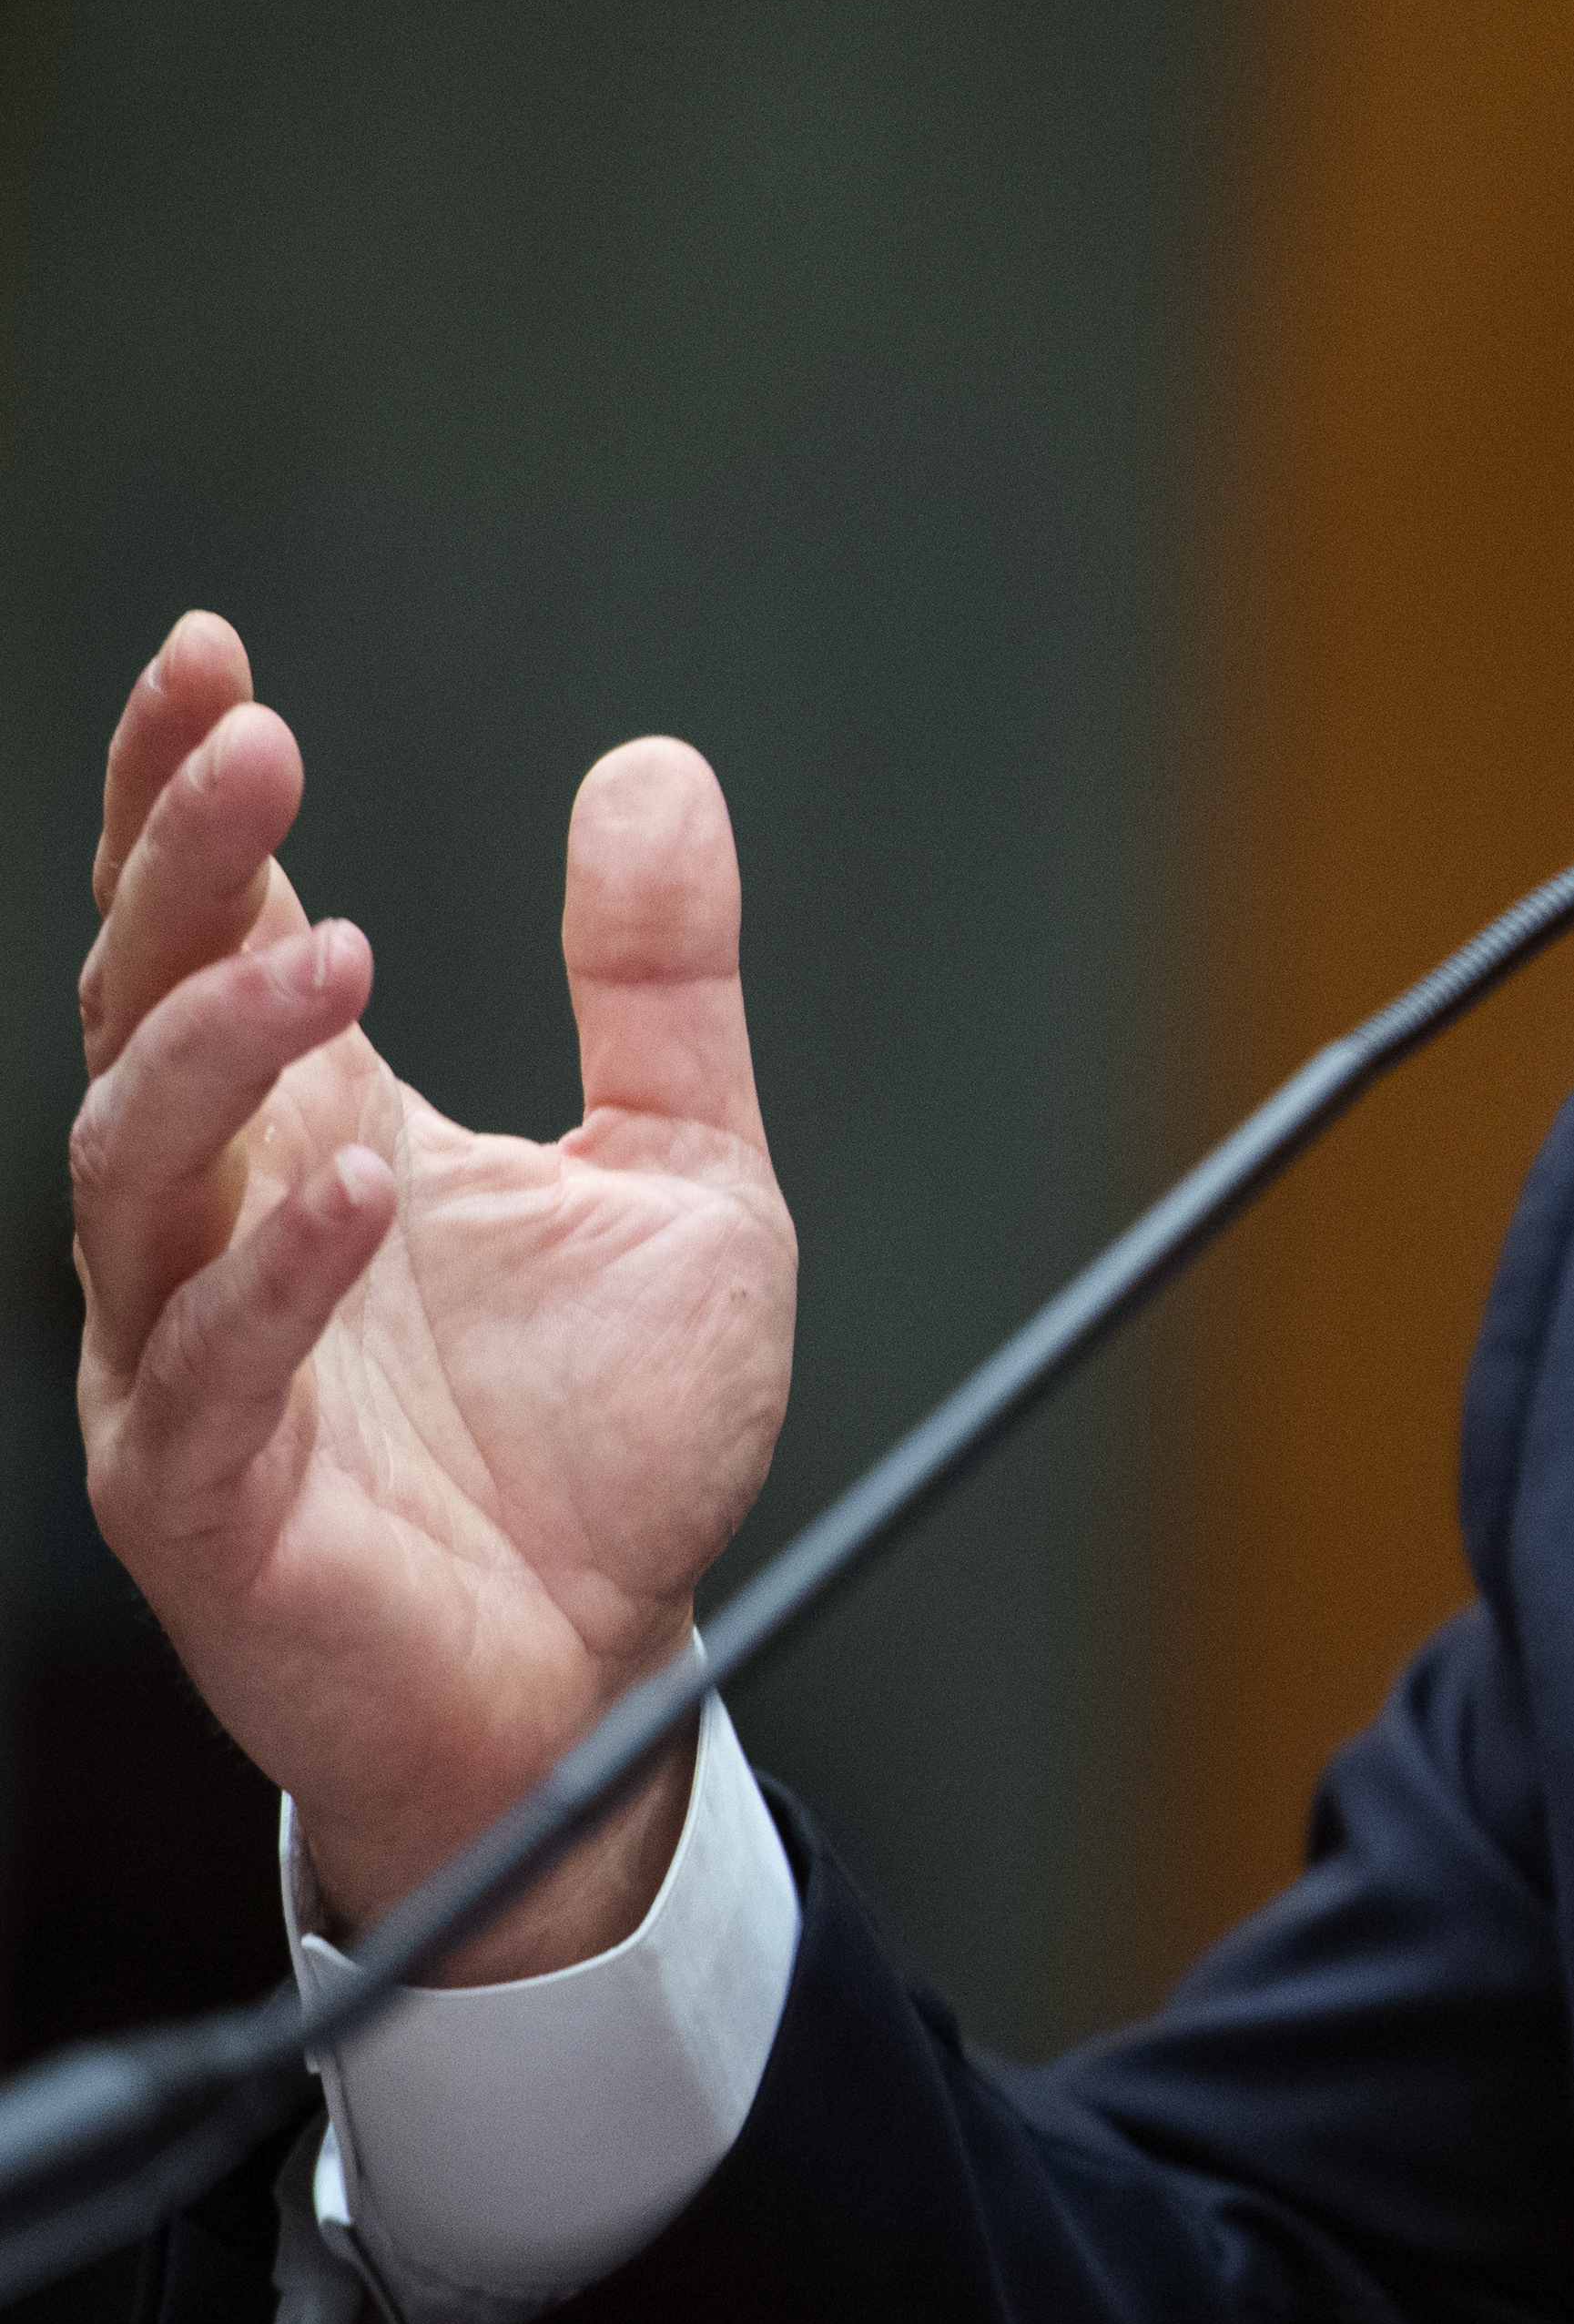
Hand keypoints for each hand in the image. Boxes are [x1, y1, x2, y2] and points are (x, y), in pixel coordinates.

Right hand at [70, 614, 797, 1974]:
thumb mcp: (688, 1170)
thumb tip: (653, 769)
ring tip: (320, 948)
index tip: (215, 659)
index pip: (211, 927)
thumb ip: (660, 983)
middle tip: (250, 745)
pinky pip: (210, 1373)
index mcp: (315, 1127)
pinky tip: (345, 1193)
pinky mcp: (211, 1498)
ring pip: (136, 1171)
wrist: (607, 1663)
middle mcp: (224, 1222)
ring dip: (216, 1048)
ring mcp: (193, 1359)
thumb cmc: (610, 1437)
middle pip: (143, 1011)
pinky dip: (270, 1277)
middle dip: (179, 871)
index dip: (186, 795)